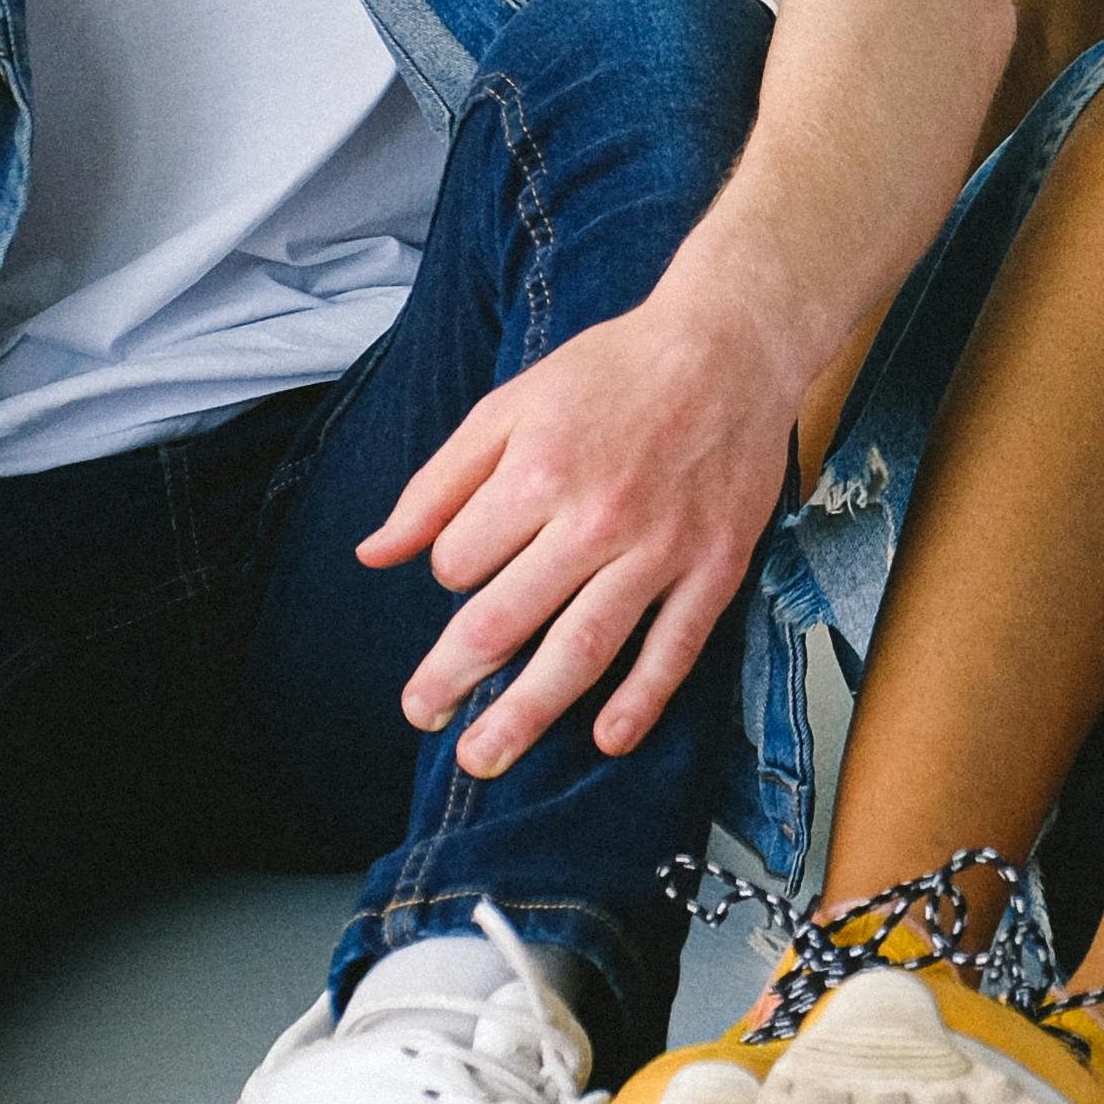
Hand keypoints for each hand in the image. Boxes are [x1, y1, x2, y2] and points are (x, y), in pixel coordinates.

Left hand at [363, 286, 794, 775]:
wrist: (729, 348)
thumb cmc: (612, 372)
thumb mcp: (510, 406)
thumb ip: (438, 484)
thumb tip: (374, 554)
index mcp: (536, 474)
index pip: (462, 563)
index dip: (451, 574)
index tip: (470, 566)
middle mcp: (595, 520)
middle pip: (505, 622)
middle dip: (453, 680)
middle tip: (425, 716)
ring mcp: (659, 551)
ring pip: (581, 651)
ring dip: (528, 714)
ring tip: (484, 756)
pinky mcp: (714, 568)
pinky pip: (673, 649)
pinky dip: (641, 700)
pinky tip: (607, 739)